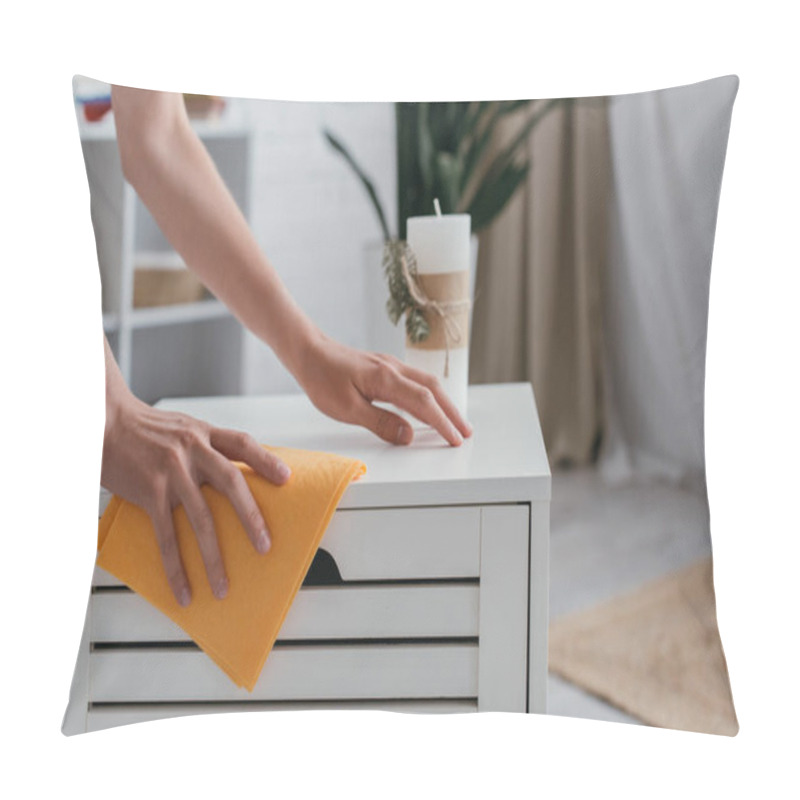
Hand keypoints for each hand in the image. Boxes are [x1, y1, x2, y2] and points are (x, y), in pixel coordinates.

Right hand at [101, 392, 289, 606]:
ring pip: (200, 519)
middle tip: (265, 546)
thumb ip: (206, 447)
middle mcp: (191, 450)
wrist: (101, 422)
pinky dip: (176, 566)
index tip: (285, 478)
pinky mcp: (149, 492)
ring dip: (213, 557)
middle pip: (230, 483)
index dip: (266, 460)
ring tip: (223, 586)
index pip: (242, 444)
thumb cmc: (144, 429)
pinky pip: (166, 536)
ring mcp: (171, 473)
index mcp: (202, 433)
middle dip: (251, 517)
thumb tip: (232, 478)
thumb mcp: (182, 428)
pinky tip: (183, 589)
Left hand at [294, 332, 472, 445]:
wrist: (308, 351)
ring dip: (444, 402)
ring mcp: (390, 365)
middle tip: (465, 432)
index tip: (454, 438)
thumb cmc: (322, 378)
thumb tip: (409, 436)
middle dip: (452, 412)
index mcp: (386, 380)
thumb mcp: (347, 409)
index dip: (442, 423)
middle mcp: (394, 369)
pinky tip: (429, 403)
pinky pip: (416, 380)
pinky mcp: (384, 367)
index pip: (424, 404)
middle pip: (434, 390)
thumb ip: (380, 422)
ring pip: (427, 383)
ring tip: (454, 420)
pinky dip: (430, 394)